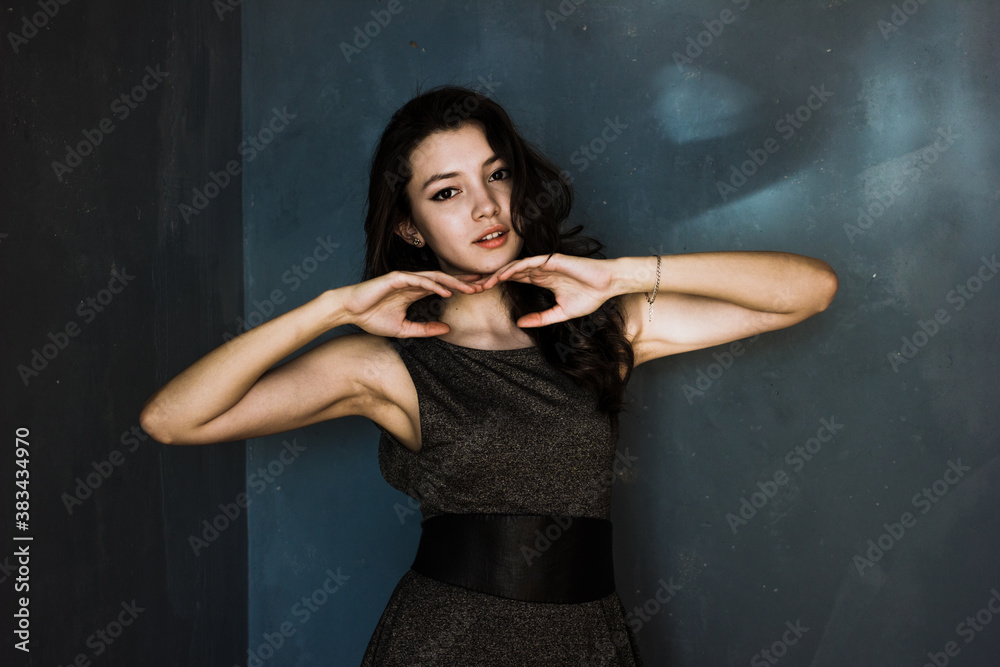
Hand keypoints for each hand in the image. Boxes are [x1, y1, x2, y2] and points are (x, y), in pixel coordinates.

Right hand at [342, 270, 482, 337]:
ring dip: (454, 282)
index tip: (479, 292)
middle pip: (445, 279)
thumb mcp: (404, 329)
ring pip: (436, 277)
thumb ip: (425, 329)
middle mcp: (413, 282)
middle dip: (465, 282)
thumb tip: (447, 329)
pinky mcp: (396, 278)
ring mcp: (405, 278)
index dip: (461, 288)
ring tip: (471, 287)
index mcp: (416, 291)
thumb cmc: (372, 318)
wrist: (349, 311)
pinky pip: (419, 280)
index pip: (444, 287)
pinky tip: (447, 291)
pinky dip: (434, 285)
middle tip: (485, 286)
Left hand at [481, 253, 614, 326]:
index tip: (482, 293)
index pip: (515, 280)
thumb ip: (540, 318)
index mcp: (542, 280)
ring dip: (500, 274)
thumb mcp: (560, 314)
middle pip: (511, 272)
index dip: (498, 284)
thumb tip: (519, 323)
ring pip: (517, 266)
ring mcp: (546, 264)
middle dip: (493, 279)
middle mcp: (541, 270)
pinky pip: (530, 262)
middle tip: (474, 287)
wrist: (608, 285)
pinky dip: (515, 267)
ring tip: (484, 282)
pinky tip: (503, 275)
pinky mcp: (553, 260)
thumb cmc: (590, 297)